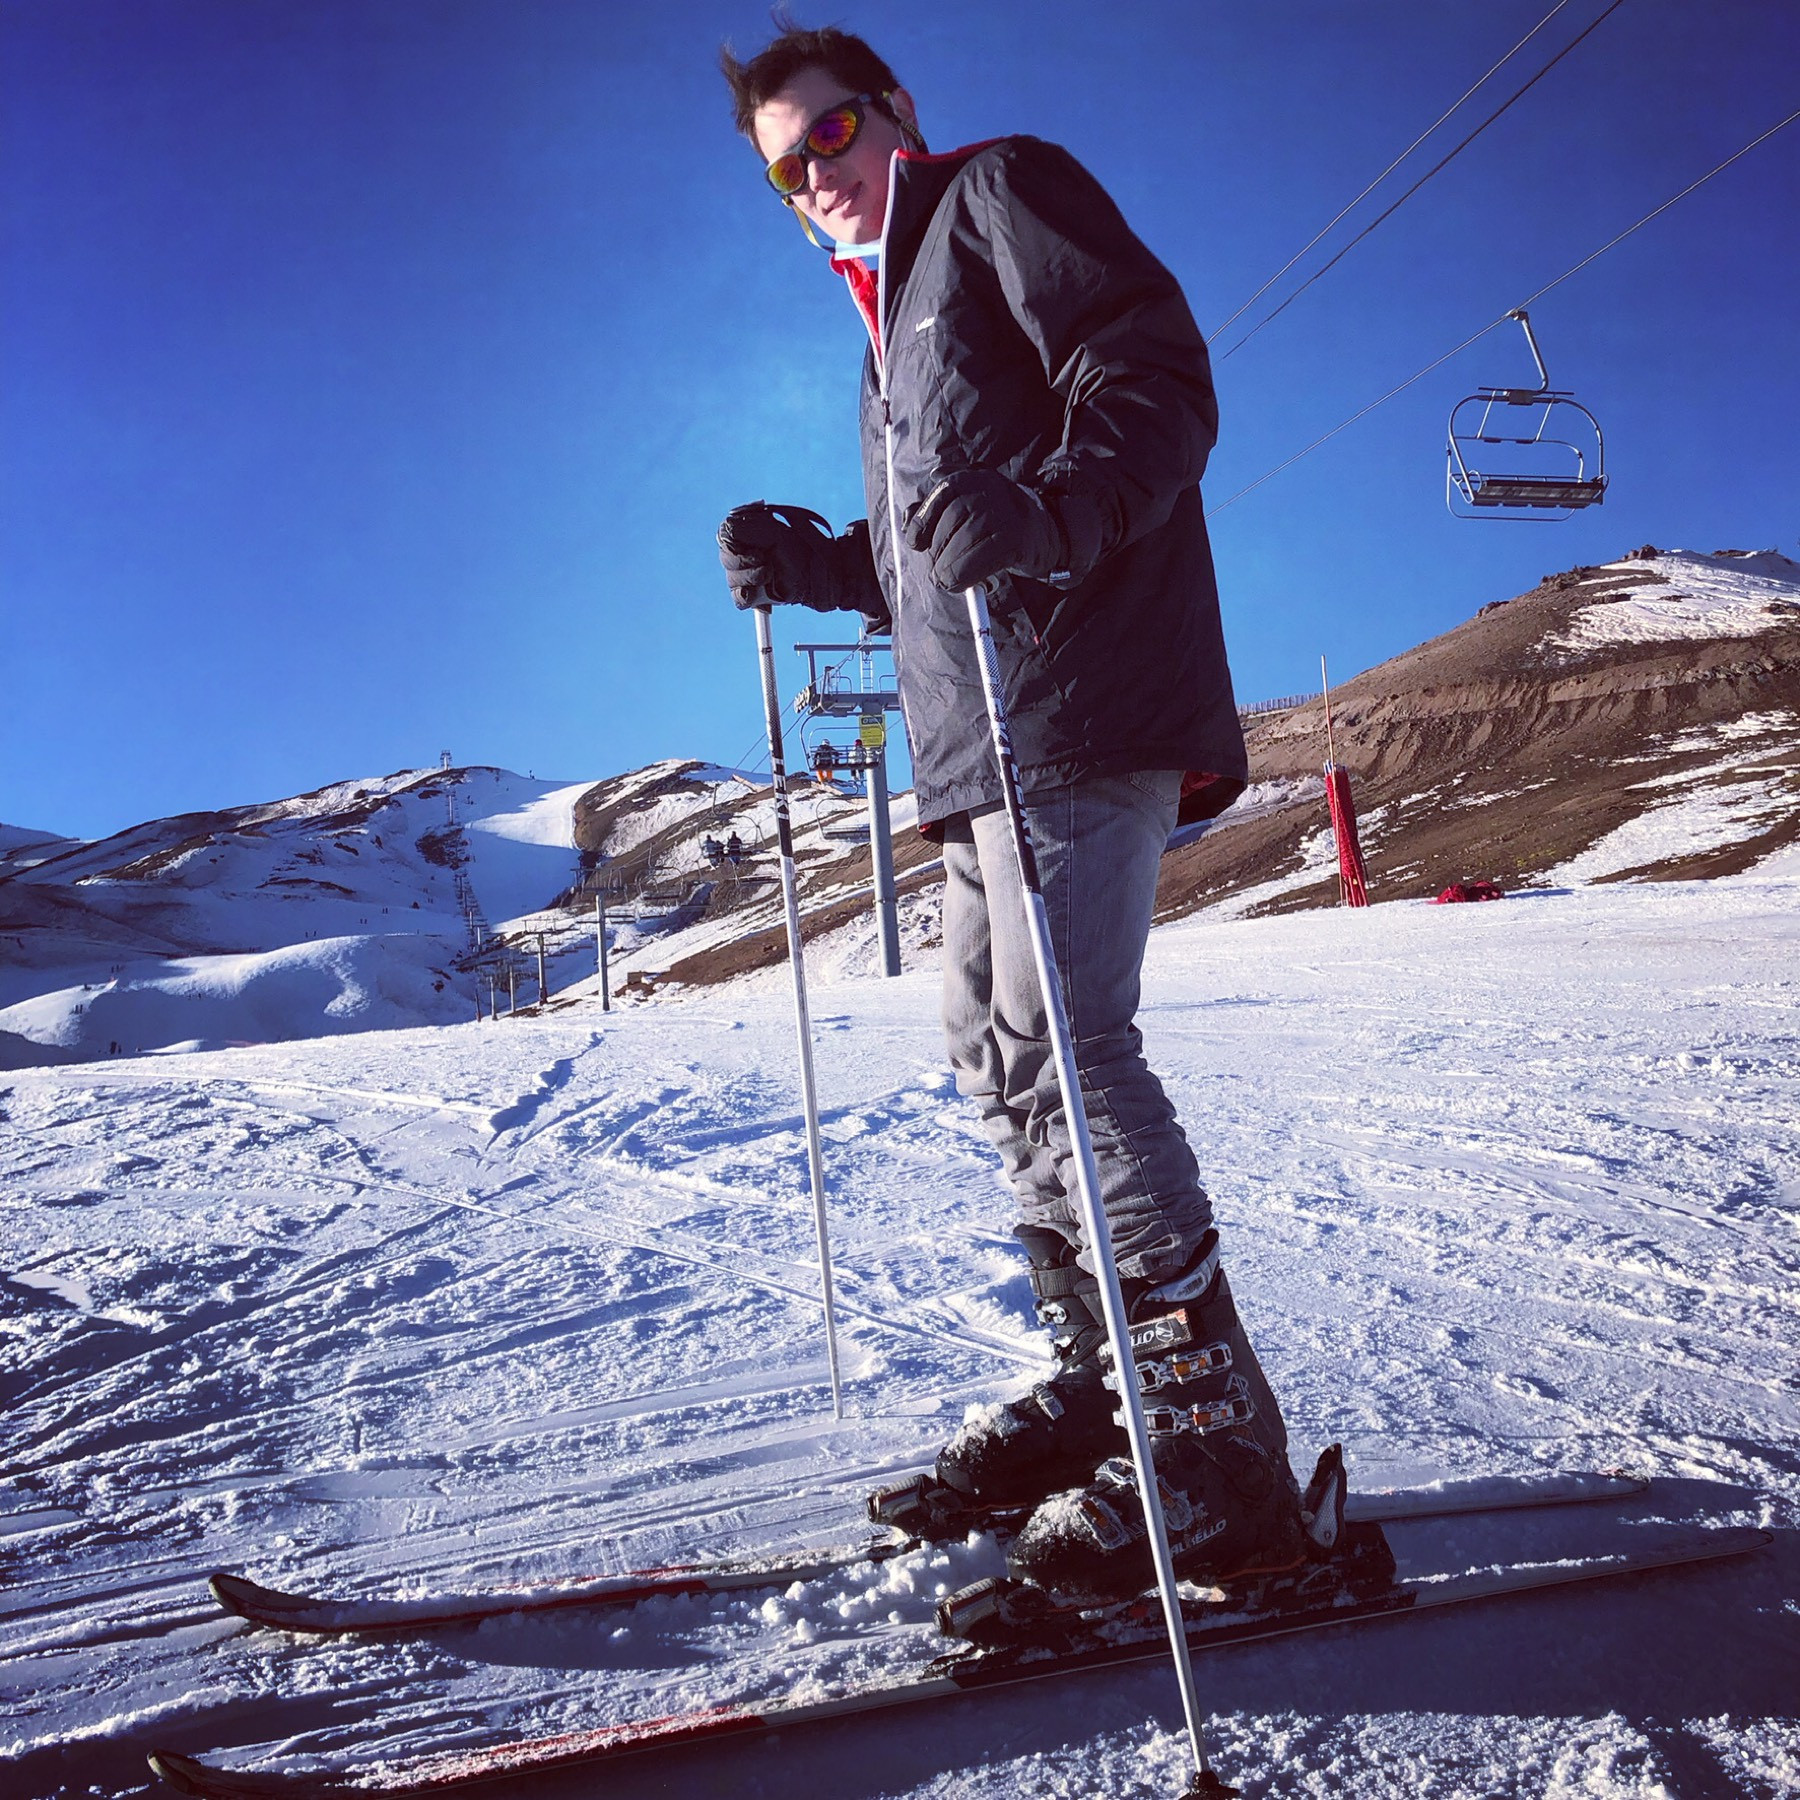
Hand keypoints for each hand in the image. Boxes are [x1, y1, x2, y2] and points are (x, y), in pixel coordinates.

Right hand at [717, 502, 844, 611]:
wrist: (821, 573)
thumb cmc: (802, 549)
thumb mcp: (773, 531)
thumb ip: (746, 526)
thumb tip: (726, 529)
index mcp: (748, 535)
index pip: (725, 535)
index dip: (736, 540)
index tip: (755, 543)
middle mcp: (746, 555)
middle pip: (726, 558)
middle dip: (744, 559)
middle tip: (765, 559)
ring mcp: (749, 576)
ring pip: (732, 579)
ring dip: (750, 576)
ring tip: (770, 574)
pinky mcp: (756, 597)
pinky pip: (739, 600)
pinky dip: (745, 597)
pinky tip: (755, 593)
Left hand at [902, 470, 1066, 593]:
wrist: (1046, 533)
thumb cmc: (997, 523)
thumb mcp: (968, 507)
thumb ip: (937, 510)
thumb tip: (908, 520)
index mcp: (972, 478)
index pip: (940, 494)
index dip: (922, 521)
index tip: (916, 543)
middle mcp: (988, 489)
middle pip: (949, 520)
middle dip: (936, 551)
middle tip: (936, 570)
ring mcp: (1002, 513)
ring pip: (961, 542)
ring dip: (947, 568)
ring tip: (946, 579)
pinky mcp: (1012, 539)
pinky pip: (977, 561)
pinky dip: (963, 577)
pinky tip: (961, 584)